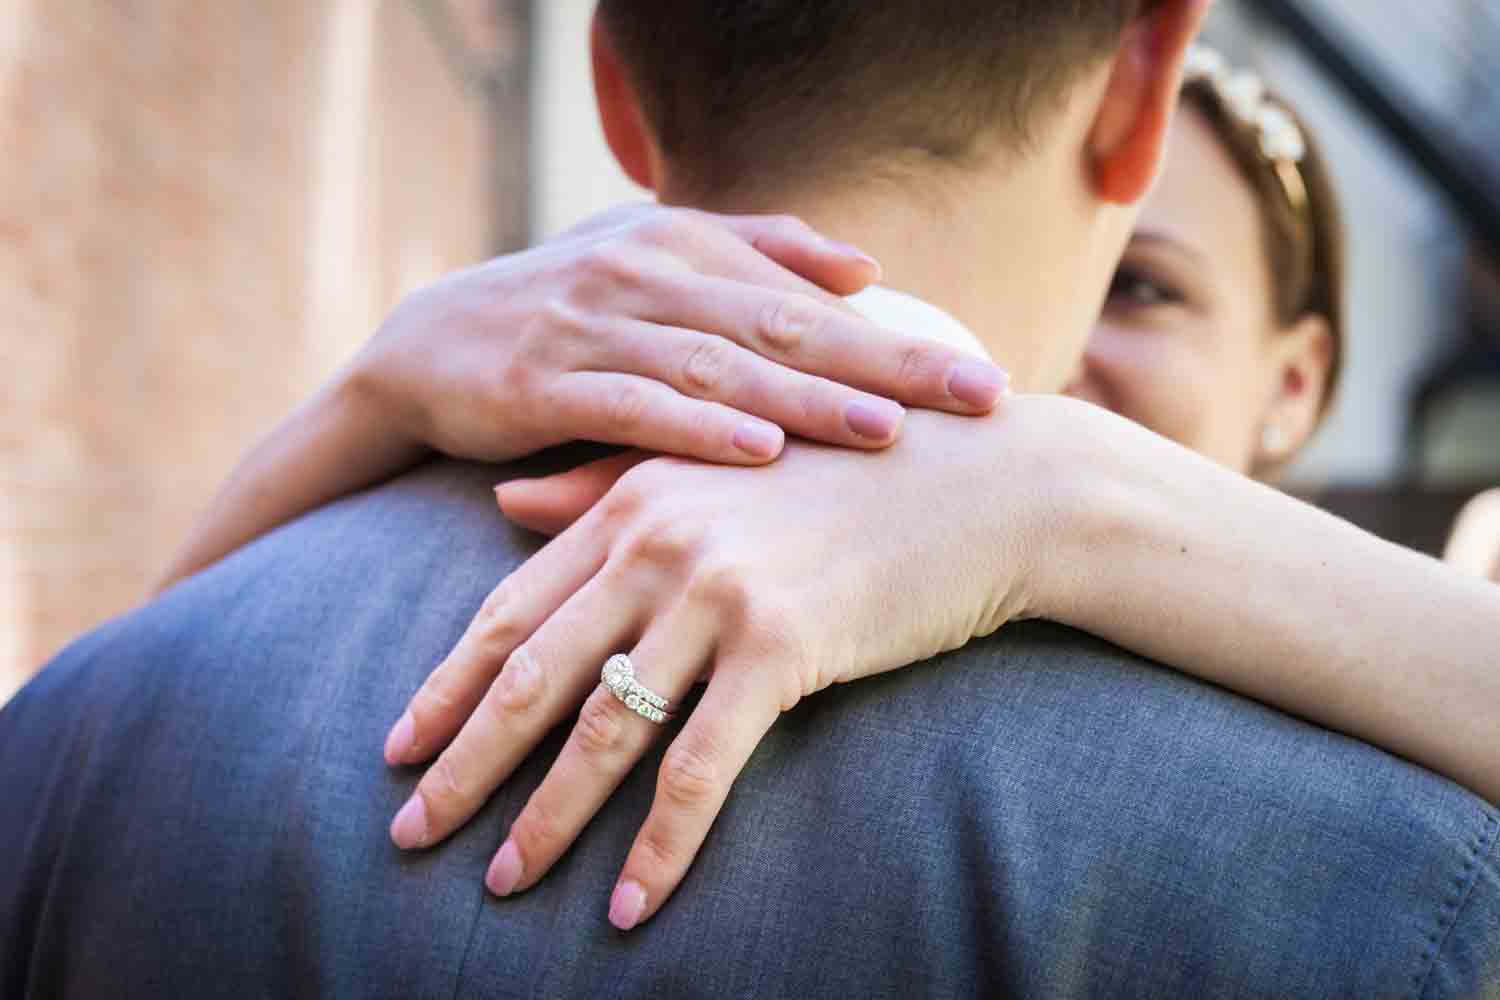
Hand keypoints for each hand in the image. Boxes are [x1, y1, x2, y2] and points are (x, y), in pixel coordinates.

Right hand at [343, 204, 1008, 466]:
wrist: (424, 348)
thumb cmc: (564, 314)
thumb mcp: (655, 266)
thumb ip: (756, 254)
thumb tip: (864, 268)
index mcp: (686, 248)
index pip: (814, 299)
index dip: (902, 337)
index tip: (986, 376)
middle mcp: (649, 277)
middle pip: (787, 325)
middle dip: (887, 364)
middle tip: (977, 399)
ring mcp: (596, 327)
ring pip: (720, 366)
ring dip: (806, 397)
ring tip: (888, 431)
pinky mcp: (546, 382)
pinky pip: (634, 406)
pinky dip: (698, 427)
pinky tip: (761, 449)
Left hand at [383, 402, 1071, 928]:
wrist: (987, 483)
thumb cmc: (854, 474)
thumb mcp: (718, 464)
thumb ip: (601, 480)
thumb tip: (503, 501)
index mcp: (633, 496)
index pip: (509, 609)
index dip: (445, 687)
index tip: (397, 749)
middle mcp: (661, 541)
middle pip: (531, 678)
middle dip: (463, 767)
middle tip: (409, 835)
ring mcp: (720, 593)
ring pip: (605, 731)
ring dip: (546, 820)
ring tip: (502, 885)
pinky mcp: (786, 646)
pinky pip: (701, 769)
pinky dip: (661, 846)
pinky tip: (628, 907)